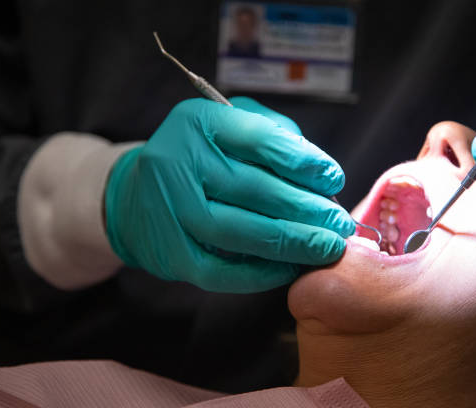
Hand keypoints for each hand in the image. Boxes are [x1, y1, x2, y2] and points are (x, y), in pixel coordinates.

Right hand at [105, 97, 354, 292]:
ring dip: (291, 243)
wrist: (135, 196)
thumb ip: (273, 135)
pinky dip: (260, 274)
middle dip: (307, 209)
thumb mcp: (228, 126)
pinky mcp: (169, 253)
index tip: (334, 180)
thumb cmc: (197, 158)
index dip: (304, 162)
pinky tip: (289, 269)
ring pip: (240, 232)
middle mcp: (178, 161)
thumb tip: (319, 173)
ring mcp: (169, 210)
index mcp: (198, 122)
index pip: (261, 139)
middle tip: (340, 224)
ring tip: (326, 248)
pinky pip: (221, 271)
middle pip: (254, 189)